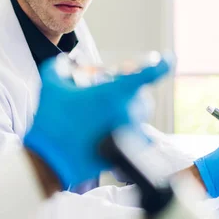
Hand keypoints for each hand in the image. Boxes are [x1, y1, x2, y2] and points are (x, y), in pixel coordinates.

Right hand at [24, 56, 170, 188]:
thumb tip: (62, 61)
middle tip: (112, 93)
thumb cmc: (50, 120)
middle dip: (130, 93)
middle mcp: (124, 112)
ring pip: (139, 117)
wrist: (49, 158)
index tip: (168, 59)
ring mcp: (126, 133)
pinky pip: (136, 138)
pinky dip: (130, 133)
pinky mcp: (124, 151)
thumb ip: (58, 68)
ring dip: (130, 111)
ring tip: (109, 113)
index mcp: (112, 93)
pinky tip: (114, 131)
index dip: (162, 64)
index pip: (149, 74)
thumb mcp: (50, 86)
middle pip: (141, 97)